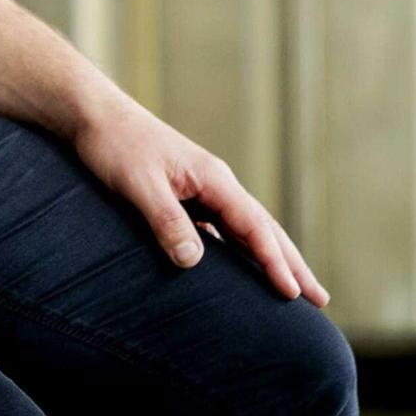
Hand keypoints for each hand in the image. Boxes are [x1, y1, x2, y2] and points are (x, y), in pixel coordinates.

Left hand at [69, 88, 326, 305]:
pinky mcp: (186, 197)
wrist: (95, 116)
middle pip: (264, 229)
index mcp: (213, 179)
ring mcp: (203, 190)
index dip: (274, 261)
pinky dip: (241, 252)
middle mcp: (216, 184)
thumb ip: (166, 220)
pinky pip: (224, 230)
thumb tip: (193, 262)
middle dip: (292, 264)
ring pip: (247, 230)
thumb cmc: (116, 146)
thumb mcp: (139, 184)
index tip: (294, 293)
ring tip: (295, 289)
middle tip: (320, 299)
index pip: (253, 226)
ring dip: (272, 258)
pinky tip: (242, 272)